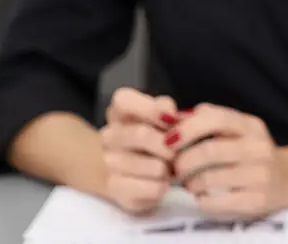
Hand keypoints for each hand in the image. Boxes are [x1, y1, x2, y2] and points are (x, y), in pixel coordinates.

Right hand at [99, 87, 179, 213]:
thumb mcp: (164, 116)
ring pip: (152, 165)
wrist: (136, 172)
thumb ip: (165, 108)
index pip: (123, 100)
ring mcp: (109, 162)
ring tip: (171, 168)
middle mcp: (109, 135)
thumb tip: (169, 115)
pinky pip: (151, 188)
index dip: (151, 109)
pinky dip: (163, 186)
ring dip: (167, 168)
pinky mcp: (117, 189)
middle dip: (167, 145)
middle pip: (140, 134)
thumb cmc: (157, 136)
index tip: (171, 119)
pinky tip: (163, 183)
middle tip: (178, 151)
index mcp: (119, 111)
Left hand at [168, 103, 287, 219]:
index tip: (168, 141)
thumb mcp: (239, 129)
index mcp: (251, 126)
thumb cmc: (253, 152)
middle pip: (209, 150)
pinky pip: (215, 202)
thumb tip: (175, 118)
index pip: (215, 119)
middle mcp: (259, 148)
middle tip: (175, 168)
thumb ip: (211, 119)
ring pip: (209, 178)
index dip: (186, 129)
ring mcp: (260, 175)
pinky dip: (201, 200)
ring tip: (190, 183)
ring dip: (190, 183)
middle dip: (183, 161)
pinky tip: (203, 196)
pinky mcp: (256, 200)